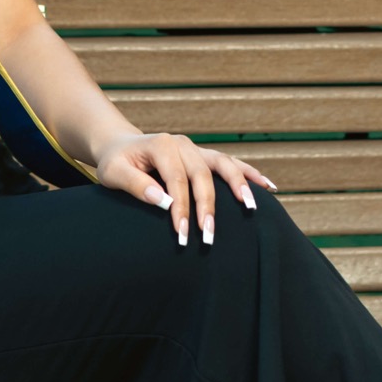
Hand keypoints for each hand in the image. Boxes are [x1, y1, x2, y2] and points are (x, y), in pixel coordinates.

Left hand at [92, 132, 276, 244]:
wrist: (121, 148)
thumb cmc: (116, 163)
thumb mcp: (113, 173)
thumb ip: (136, 185)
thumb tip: (163, 202)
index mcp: (162, 145)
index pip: (177, 180)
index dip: (182, 207)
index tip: (183, 234)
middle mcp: (183, 144)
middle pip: (202, 176)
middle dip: (207, 208)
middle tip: (209, 237)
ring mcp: (197, 149)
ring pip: (224, 165)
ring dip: (239, 187)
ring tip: (251, 208)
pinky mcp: (205, 156)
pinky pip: (231, 164)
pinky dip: (250, 174)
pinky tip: (268, 187)